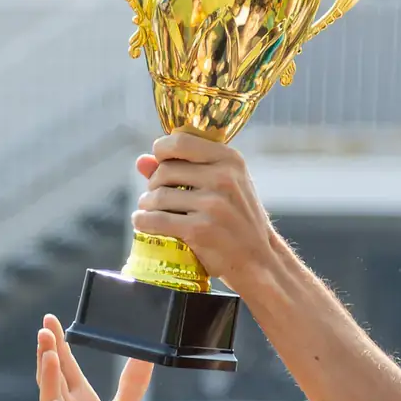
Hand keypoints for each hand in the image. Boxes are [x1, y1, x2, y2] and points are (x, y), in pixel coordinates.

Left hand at [131, 135, 280, 284]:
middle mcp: (223, 178)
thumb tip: (141, 161)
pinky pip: (155, 220)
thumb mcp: (223, 186)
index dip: (161, 150)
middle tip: (157, 198)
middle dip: (153, 184)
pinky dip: (142, 221)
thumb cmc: (237, 220)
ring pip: (157, 196)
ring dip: (146, 205)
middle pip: (164, 171)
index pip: (180, 142)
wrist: (259, 259)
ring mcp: (212, 204)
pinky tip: (143, 223)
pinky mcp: (199, 230)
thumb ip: (184, 169)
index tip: (159, 163)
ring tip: (151, 211)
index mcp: (230, 160)